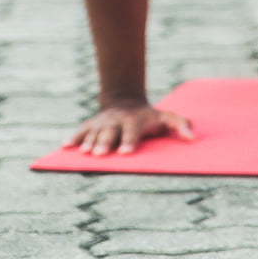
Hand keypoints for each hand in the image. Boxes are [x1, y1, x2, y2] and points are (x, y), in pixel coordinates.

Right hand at [64, 101, 194, 156]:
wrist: (127, 102)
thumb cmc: (151, 117)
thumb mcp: (168, 117)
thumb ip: (181, 125)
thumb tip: (192, 139)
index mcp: (135, 120)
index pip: (132, 132)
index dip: (129, 142)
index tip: (126, 153)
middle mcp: (117, 121)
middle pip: (110, 133)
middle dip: (105, 144)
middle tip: (101, 156)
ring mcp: (102, 122)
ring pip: (94, 133)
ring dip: (88, 143)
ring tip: (85, 154)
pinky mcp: (91, 125)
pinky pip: (80, 131)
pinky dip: (73, 138)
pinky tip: (65, 146)